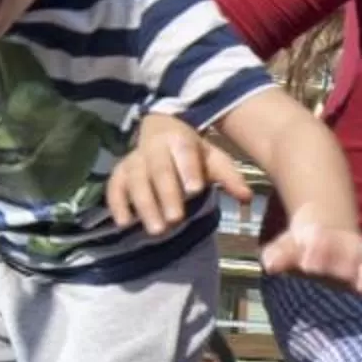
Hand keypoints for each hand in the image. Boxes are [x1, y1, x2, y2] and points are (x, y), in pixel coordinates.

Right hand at [105, 113, 252, 235]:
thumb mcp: (213, 158)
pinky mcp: (119, 174)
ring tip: (157, 230)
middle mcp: (153, 148)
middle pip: (159, 170)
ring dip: (145, 206)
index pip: (185, 153)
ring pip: (136, 181)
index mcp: (179, 140)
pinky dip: (117, 204)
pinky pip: (114, 188)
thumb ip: (229, 177)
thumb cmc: (192, 153)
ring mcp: (134, 160)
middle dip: (166, 194)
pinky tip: (124, 223)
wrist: (160, 132)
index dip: (188, 170)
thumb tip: (247, 198)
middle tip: (176, 220)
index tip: (195, 190)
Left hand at [262, 216, 361, 312]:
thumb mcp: (287, 246)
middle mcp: (347, 247)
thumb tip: (270, 265)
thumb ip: (278, 255)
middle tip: (339, 277)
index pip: (321, 240)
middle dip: (342, 264)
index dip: (316, 250)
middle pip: (349, 253)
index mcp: (323, 237)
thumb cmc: (302, 246)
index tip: (307, 264)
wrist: (326, 233)